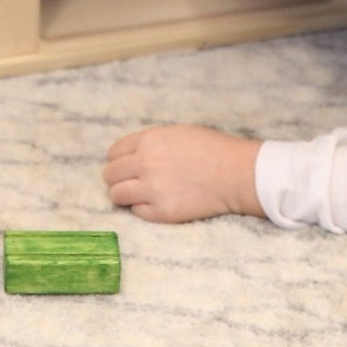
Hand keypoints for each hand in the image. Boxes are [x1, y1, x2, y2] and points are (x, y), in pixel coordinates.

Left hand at [102, 125, 265, 223]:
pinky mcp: (162, 212)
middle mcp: (145, 163)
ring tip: (140, 196)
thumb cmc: (212, 149)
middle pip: (110, 174)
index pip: (114, 152)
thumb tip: (131, 155)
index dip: (119, 160)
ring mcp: (152, 188)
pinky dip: (142, 209)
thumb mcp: (178, 133)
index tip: (126, 167)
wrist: (236, 173)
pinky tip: (158, 203)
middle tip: (132, 183)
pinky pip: (136, 212)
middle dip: (118, 178)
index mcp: (149, 140)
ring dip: (125, 196)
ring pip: (116, 195)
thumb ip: (151, 143)